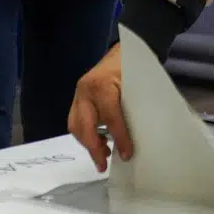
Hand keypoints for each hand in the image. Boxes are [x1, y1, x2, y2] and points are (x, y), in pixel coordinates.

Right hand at [68, 44, 129, 171]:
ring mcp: (79, 92)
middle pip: (83, 126)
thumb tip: (137, 139)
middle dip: (93, 148)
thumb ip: (134, 110)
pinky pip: (76, 119)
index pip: (111, 118)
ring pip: (75, 125)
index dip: (119, 138)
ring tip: (102, 154)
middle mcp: (85, 90)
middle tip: (104, 165)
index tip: (127, 155)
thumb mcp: (138, 85)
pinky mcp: (78, 96)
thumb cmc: (135, 66)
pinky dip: (84, 133)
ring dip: (86, 142)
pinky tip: (98, 140)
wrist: (126, 48)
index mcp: (102, 86)